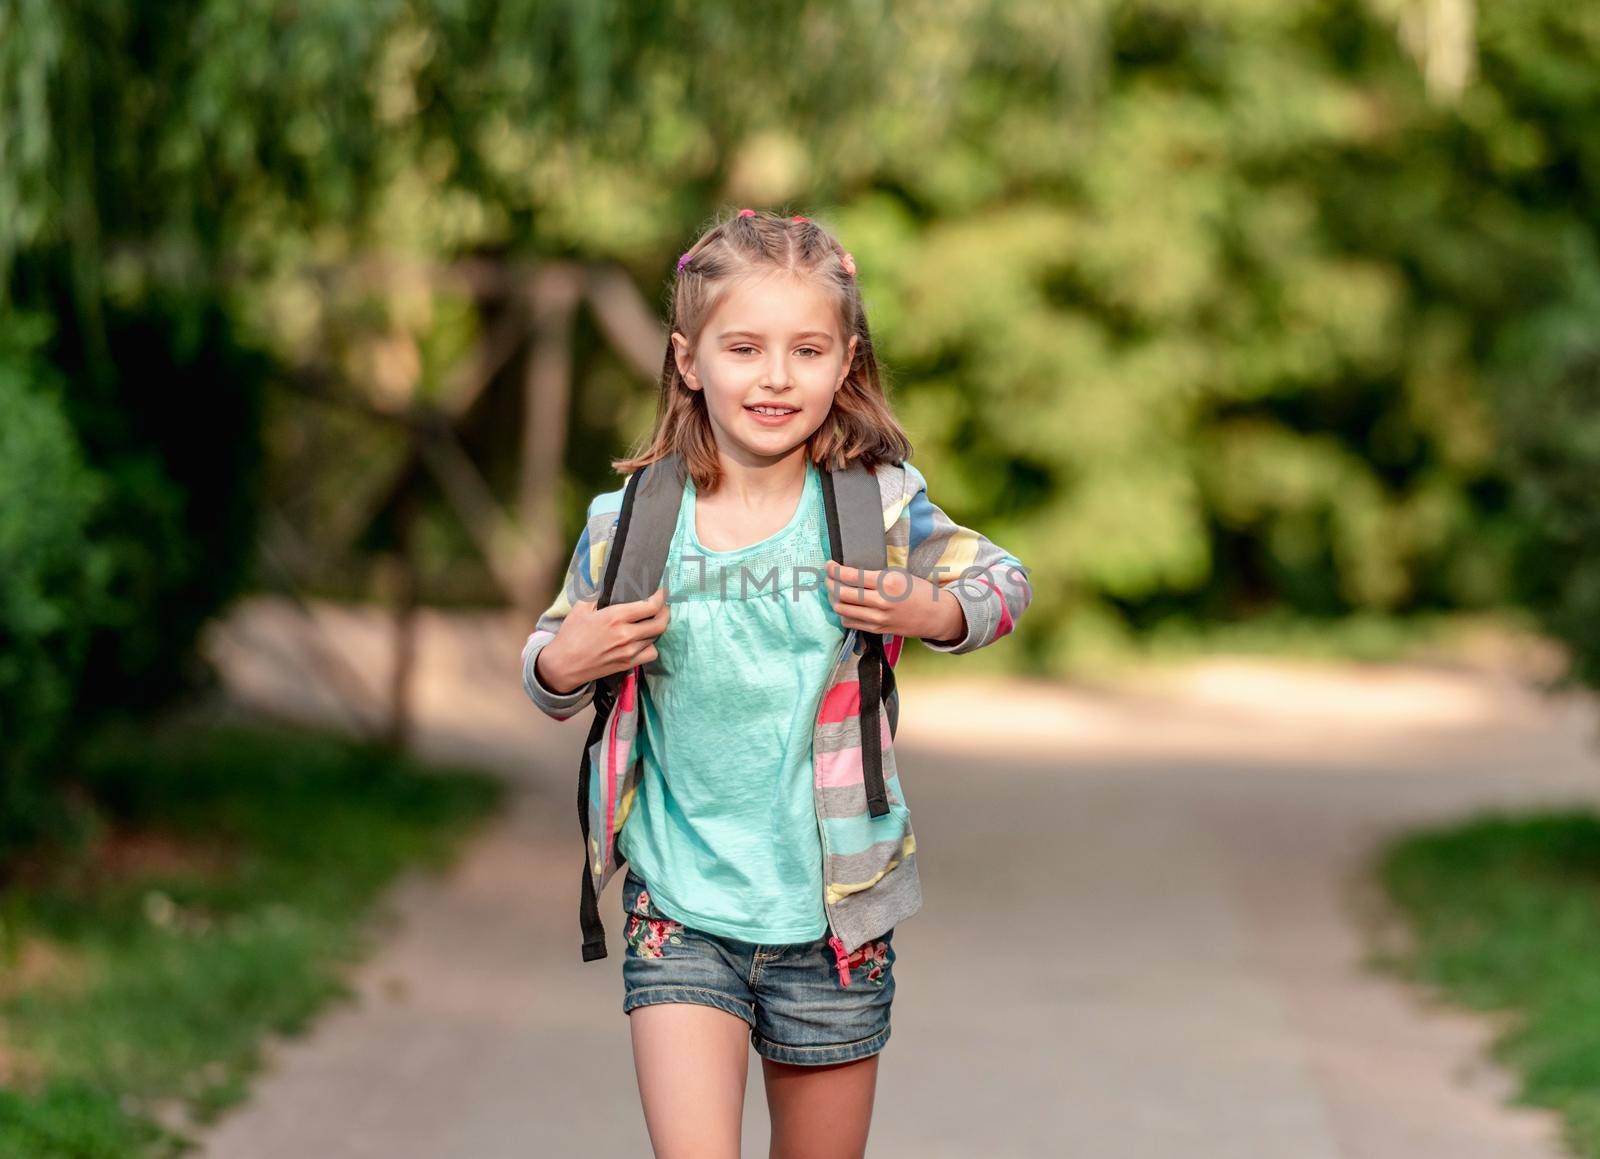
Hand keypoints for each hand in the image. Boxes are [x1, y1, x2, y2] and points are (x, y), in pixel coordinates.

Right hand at [536, 586, 670, 692]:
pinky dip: (652, 646)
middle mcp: (626, 634)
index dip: (661, 597)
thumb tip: (609, 582)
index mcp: (615, 616)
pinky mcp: (628, 664)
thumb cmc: (571, 635)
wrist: (563, 665)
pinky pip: (651, 654)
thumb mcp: (581, 608)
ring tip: (651, 620)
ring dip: (657, 627)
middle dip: (666, 611)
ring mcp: (629, 651)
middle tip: (663, 605)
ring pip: (656, 637)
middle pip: (660, 623)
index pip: (651, 606)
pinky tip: (644, 640)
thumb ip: (598, 594)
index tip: (661, 591)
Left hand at [823, 560, 965, 642]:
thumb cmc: (918, 591)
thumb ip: (874, 575)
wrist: (935, 615)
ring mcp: (878, 618)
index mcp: (887, 583)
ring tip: (834, 591)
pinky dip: (843, 613)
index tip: (828, 565)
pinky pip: (850, 622)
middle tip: (828, 577)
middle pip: (842, 593)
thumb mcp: (898, 575)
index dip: (834, 570)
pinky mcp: (877, 629)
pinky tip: (846, 605)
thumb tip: (848, 573)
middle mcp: (881, 602)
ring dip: (833, 599)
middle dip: (830, 583)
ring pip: (842, 609)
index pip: (851, 576)